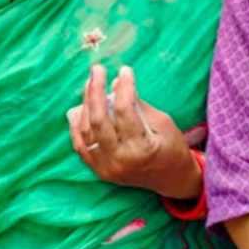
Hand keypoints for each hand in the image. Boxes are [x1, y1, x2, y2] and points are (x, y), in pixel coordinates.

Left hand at [69, 65, 200, 199]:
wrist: (171, 180)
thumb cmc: (172, 148)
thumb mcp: (163, 122)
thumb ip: (138, 104)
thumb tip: (115, 82)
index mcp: (141, 149)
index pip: (125, 111)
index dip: (124, 88)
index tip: (125, 69)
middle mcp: (119, 161)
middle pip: (99, 120)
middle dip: (95, 90)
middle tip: (97, 69)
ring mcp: (106, 168)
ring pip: (86, 131)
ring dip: (85, 104)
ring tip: (90, 84)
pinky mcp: (98, 170)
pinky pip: (80, 145)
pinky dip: (77, 126)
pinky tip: (79, 108)